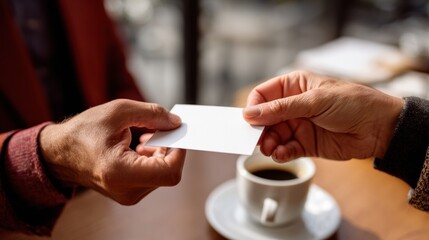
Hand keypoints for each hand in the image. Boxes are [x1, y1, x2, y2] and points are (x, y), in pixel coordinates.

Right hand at [39, 99, 185, 204]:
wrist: (59, 155)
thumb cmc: (83, 132)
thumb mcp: (118, 111)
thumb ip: (152, 114)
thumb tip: (176, 122)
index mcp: (120, 172)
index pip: (169, 171)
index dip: (180, 150)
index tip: (176, 131)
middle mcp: (126, 190)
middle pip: (168, 172)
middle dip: (170, 147)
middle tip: (160, 128)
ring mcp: (128, 195)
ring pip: (163, 174)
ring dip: (162, 152)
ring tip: (146, 136)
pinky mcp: (129, 192)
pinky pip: (153, 176)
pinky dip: (154, 159)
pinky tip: (142, 146)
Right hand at [243, 71, 403, 161]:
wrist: (380, 128)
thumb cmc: (353, 103)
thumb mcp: (315, 101)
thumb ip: (281, 109)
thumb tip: (251, 113)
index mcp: (294, 86)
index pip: (263, 95)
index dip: (254, 107)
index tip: (249, 121)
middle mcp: (293, 105)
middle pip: (265, 118)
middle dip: (260, 129)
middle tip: (257, 140)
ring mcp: (299, 125)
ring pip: (273, 135)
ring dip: (269, 143)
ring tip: (270, 149)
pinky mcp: (306, 143)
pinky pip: (286, 149)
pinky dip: (281, 153)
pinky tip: (282, 154)